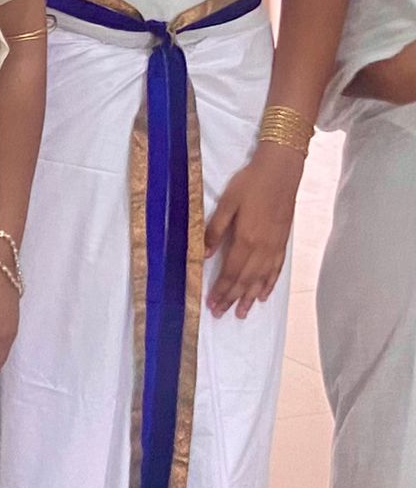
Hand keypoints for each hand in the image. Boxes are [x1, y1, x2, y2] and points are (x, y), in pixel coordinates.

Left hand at [205, 144, 300, 317]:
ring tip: (242, 313)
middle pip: (245, 280)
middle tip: (221, 314)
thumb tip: (203, 255)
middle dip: (232, 299)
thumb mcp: (226, 203)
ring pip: (261, 280)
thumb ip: (215, 230)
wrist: (280, 172)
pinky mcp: (283, 243)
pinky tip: (263, 295)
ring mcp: (275, 247)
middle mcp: (262, 249)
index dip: (221, 290)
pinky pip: (276, 270)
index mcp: (245, 239)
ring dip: (250, 298)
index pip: (231, 272)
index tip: (211, 304)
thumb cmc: (250, 184)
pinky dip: (268, 285)